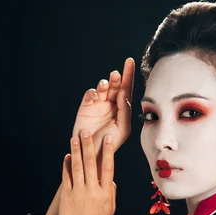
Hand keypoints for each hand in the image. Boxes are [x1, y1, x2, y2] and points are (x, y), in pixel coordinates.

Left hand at [58, 129, 115, 214]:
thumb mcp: (110, 210)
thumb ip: (111, 193)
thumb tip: (111, 180)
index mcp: (106, 193)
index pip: (108, 167)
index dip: (108, 152)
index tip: (107, 139)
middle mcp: (93, 191)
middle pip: (91, 163)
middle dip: (89, 145)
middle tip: (87, 131)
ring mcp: (79, 192)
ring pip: (77, 167)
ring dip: (75, 150)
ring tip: (75, 138)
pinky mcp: (66, 196)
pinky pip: (66, 177)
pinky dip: (66, 165)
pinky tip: (66, 156)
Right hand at [72, 58, 134, 176]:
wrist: (93, 154)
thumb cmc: (110, 143)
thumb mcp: (123, 128)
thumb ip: (125, 111)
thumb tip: (123, 94)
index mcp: (122, 109)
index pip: (127, 89)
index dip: (129, 75)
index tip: (129, 61)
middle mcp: (111, 104)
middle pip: (115, 86)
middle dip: (117, 78)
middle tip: (117, 74)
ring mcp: (98, 105)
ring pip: (103, 88)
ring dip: (105, 84)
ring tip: (106, 85)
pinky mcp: (86, 107)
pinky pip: (90, 94)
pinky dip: (93, 92)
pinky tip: (96, 95)